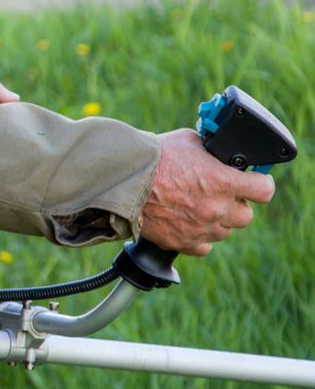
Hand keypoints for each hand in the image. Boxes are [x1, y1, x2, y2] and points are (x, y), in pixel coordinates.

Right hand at [139, 129, 275, 255]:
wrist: (123, 179)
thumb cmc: (154, 157)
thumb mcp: (190, 141)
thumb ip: (212, 152)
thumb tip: (220, 154)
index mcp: (224, 182)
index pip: (264, 190)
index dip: (259, 184)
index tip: (253, 182)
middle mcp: (217, 209)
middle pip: (245, 216)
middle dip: (234, 204)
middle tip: (218, 195)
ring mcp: (200, 229)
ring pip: (224, 232)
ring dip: (216, 221)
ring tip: (197, 208)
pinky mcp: (182, 242)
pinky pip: (204, 246)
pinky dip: (198, 237)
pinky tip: (187, 223)